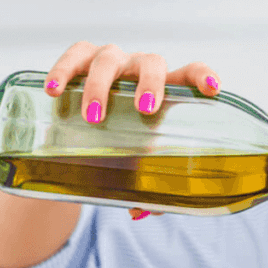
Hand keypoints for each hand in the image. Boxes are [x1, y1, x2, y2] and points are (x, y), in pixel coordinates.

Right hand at [43, 41, 222, 220]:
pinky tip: (54, 89)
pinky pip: (73, 56)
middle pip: (152, 62)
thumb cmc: (120, 141)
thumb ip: (143, 186)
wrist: (82, 126)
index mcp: (164, 90)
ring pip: (109, 59)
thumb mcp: (134, 160)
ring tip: (94, 116)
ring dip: (102, 86)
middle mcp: (139, 70)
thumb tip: (141, 211)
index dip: (203, 76)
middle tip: (145, 109)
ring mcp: (111, 60)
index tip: (213, 88)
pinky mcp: (80, 58)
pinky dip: (63, 70)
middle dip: (150, 83)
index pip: (190, 73)